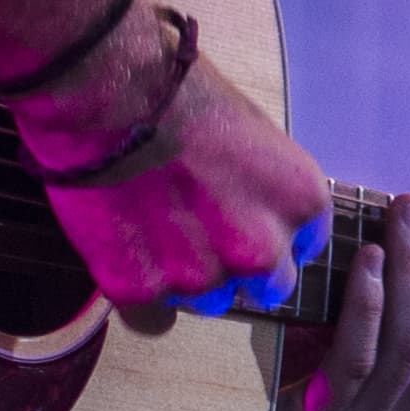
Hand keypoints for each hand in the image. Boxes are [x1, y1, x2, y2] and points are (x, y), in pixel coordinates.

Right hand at [22, 34, 329, 317]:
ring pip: (207, 302)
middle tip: (200, 231)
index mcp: (301, 201)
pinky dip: (139, 294)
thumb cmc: (179, 92)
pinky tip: (125, 252)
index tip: (244, 219)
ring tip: (152, 228)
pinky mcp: (143, 292)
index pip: (302, 246)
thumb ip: (265, 189)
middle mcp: (263, 249)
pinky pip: (152, 318)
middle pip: (266, 286)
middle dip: (239, 268)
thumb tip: (254, 211)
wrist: (107, 95)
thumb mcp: (253, 133)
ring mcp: (203, 277)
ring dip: (187, 279)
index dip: (270, 234)